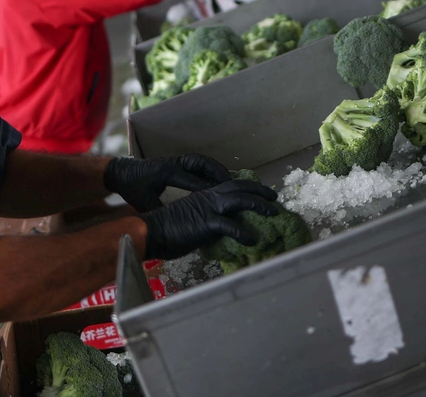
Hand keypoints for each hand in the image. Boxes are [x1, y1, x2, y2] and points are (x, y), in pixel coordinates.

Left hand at [104, 154, 230, 212]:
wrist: (122, 172)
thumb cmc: (132, 188)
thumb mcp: (143, 203)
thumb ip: (159, 212)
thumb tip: (176, 227)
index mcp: (167, 172)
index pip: (192, 181)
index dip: (207, 190)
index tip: (221, 199)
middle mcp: (175, 163)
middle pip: (202, 163)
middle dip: (218, 173)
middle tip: (232, 185)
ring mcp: (177, 160)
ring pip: (202, 161)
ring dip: (216, 169)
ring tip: (229, 182)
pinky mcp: (177, 162)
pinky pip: (198, 163)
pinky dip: (209, 170)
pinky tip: (217, 181)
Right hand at [141, 180, 277, 259]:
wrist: (151, 231)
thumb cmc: (167, 229)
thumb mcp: (191, 219)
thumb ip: (207, 220)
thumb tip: (220, 231)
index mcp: (205, 194)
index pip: (233, 185)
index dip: (250, 187)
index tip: (262, 193)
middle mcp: (210, 196)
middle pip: (242, 187)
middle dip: (261, 191)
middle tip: (275, 199)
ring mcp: (209, 208)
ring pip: (241, 200)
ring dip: (260, 206)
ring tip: (274, 213)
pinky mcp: (207, 223)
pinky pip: (232, 227)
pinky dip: (245, 234)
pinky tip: (253, 240)